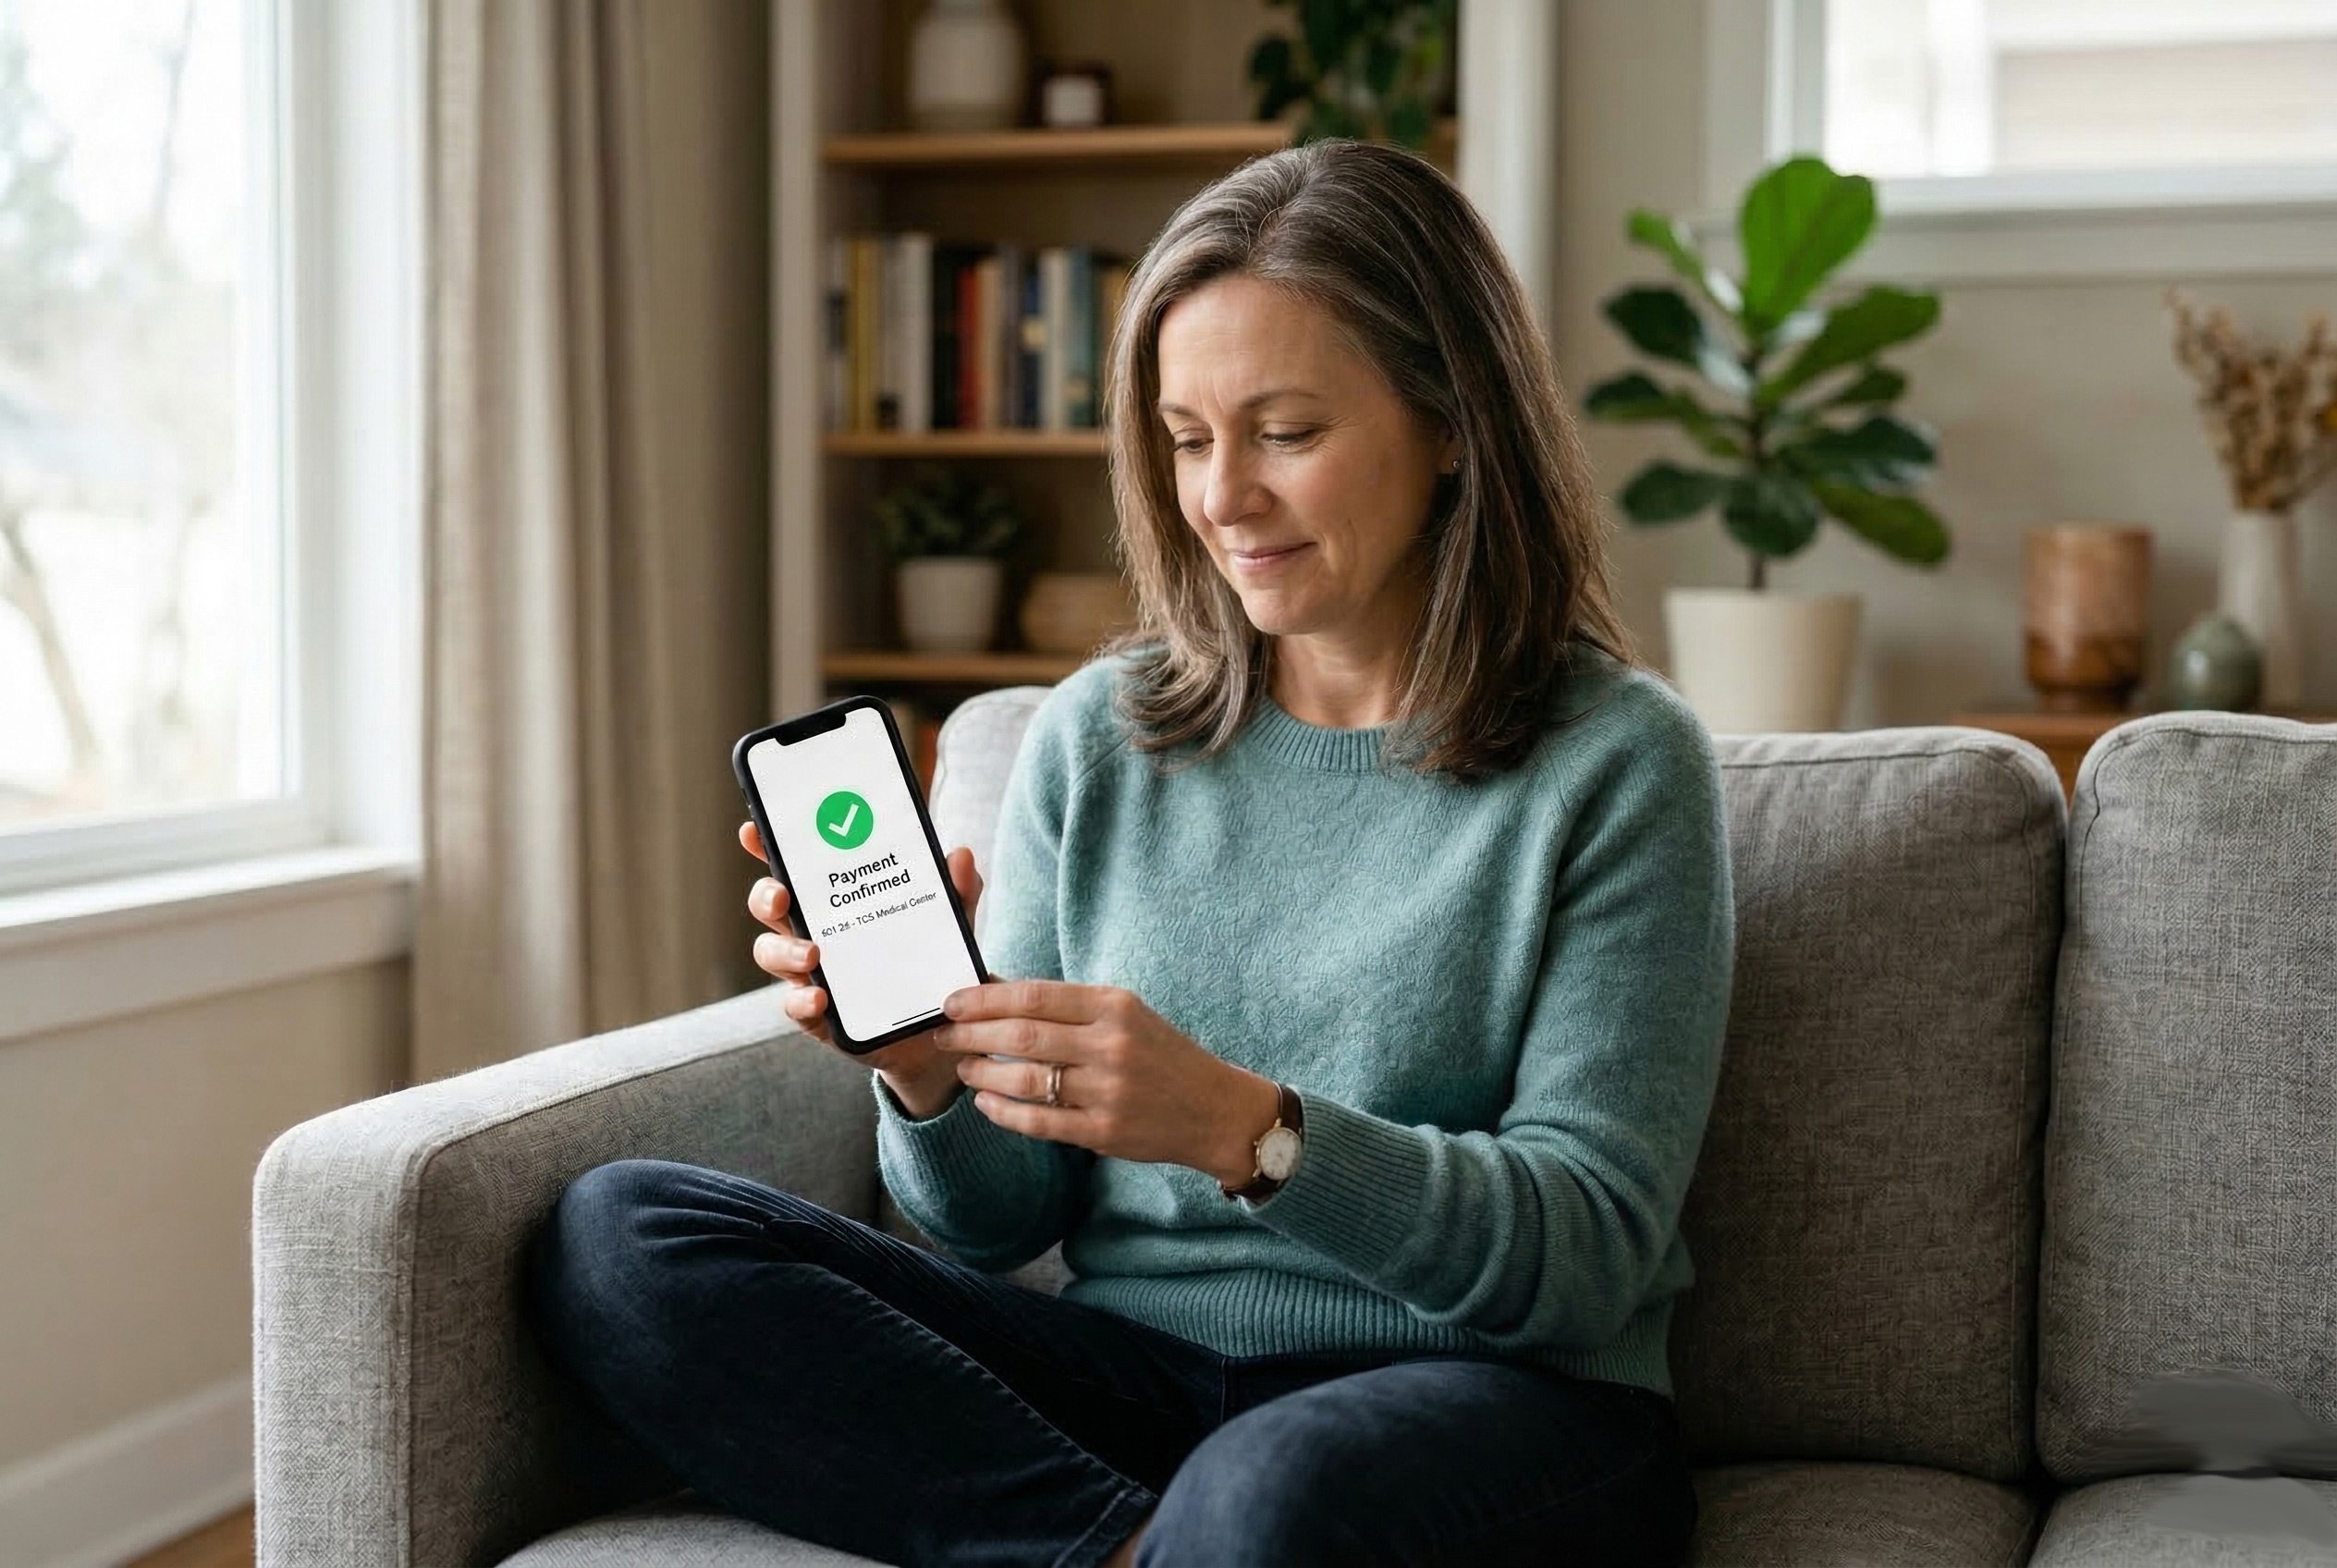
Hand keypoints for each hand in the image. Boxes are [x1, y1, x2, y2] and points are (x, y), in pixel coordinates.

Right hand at [740, 819, 986, 1109]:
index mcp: (837, 901)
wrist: (941, 1031)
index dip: (767, 847)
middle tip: (782, 895)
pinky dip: (801, 1001)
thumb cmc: (933, 963)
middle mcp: (814, 932)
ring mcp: (810, 974)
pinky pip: (795, 1006)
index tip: (754, 831)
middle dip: (766, 895)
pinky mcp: (818, 1016)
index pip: (795, 867)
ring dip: (783, 950)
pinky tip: (819, 998)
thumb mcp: (952, 924)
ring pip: (771, 954)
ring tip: (812, 955)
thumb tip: (960, 855)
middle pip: (769, 906)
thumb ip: (957, 891)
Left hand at [929, 980, 1281, 1185]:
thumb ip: (1068, 1007)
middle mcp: (1111, 1045)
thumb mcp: (1124, 1014)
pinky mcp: (1104, 1132)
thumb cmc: (1160, 1054)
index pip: (1035, 995)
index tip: (952, 1002)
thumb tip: (997, 992)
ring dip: (982, 1072)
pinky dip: (1003, 1111)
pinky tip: (985, 1102)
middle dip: (971, 1034)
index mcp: (1115, 1006)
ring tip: (963, 1066)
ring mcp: (1108, 1091)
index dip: (984, 998)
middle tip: (942, 1035)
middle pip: (1022, 1035)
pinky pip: (1038, 1121)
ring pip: (1024, 1079)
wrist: (1212, 1108)